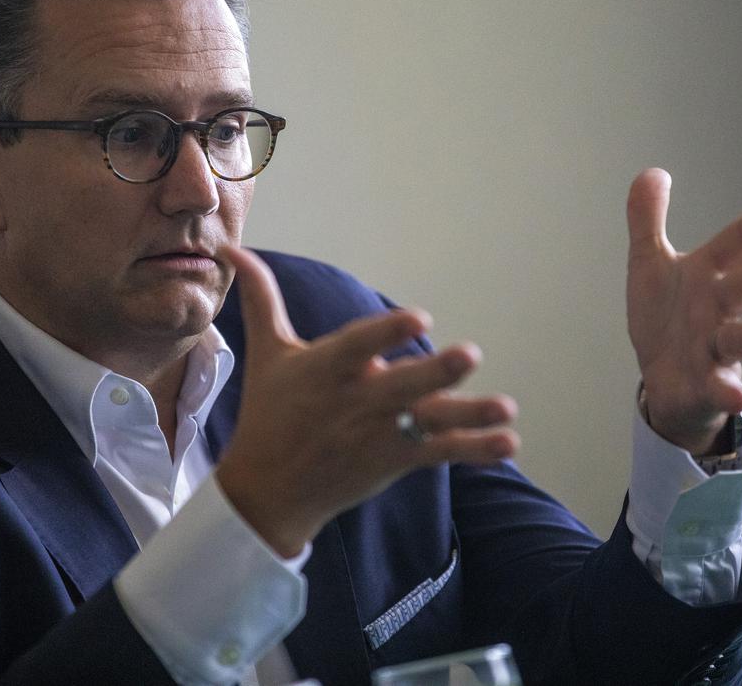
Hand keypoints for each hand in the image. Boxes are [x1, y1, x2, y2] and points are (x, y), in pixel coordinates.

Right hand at [213, 246, 518, 556]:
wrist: (267, 491)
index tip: (420, 317)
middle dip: (436, 373)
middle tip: (472, 354)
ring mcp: (378, 435)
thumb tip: (232, 249)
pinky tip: (509, 442)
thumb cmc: (270, 412)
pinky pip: (440, 453)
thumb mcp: (266, 353)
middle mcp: (355, 402)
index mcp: (325, 370)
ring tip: (507, 408)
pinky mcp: (394, 461)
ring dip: (468, 416)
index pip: (358, 347)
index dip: (388, 332)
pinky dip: (475, 449)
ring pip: (428, 423)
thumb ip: (262, 298)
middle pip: (401, 386)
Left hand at [626, 168, 741, 454]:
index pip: (739, 242)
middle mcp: (718, 309)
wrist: (664, 381)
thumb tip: (653, 171)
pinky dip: (728, 394)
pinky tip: (740, 399)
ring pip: (741, 339)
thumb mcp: (650, 264)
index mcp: (708, 274)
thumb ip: (648, 219)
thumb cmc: (666, 317)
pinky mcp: (704, 385)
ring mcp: (715, 348)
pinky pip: (718, 390)